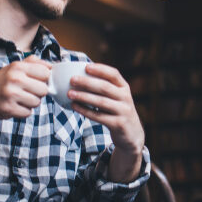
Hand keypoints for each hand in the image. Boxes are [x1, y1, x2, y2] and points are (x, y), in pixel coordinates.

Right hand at [0, 55, 50, 148]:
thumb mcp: (13, 68)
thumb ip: (32, 63)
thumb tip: (52, 66)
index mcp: (17, 66)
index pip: (46, 73)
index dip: (44, 80)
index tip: (36, 82)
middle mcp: (14, 78)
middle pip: (44, 89)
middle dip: (38, 93)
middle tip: (26, 93)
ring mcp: (10, 94)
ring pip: (37, 102)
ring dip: (30, 104)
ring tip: (18, 100)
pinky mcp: (8, 108)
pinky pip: (28, 113)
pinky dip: (23, 112)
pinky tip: (13, 107)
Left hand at [66, 63, 144, 181]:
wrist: (132, 134)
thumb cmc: (118, 112)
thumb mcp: (117, 98)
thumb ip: (105, 88)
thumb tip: (80, 76)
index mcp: (124, 88)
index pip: (114, 74)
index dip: (100, 69)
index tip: (86, 67)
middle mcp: (125, 98)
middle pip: (105, 87)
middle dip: (87, 82)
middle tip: (72, 80)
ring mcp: (123, 111)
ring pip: (101, 102)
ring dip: (84, 96)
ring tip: (69, 93)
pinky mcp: (118, 124)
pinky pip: (99, 116)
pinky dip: (85, 110)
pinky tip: (75, 106)